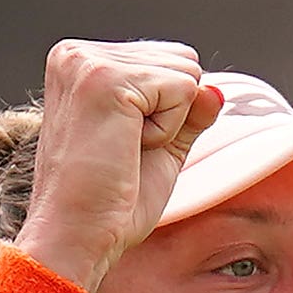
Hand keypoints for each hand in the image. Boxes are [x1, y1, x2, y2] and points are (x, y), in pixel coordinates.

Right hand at [13, 38, 226, 290]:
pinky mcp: (105, 78)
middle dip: (169, 114)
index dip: (164, 114)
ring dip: (169, 123)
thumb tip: (215, 90)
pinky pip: (182, 89)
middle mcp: (77, 54)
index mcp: (80, 64)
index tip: (120, 147)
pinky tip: (128, 150)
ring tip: (123, 151)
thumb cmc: (108, 205)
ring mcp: (87, 62)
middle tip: (124, 152)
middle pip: (181, 59)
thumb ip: (187, 113)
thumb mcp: (159, 148)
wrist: (76, 238)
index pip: (165, 61)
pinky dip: (168, 130)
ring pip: (185, 73)